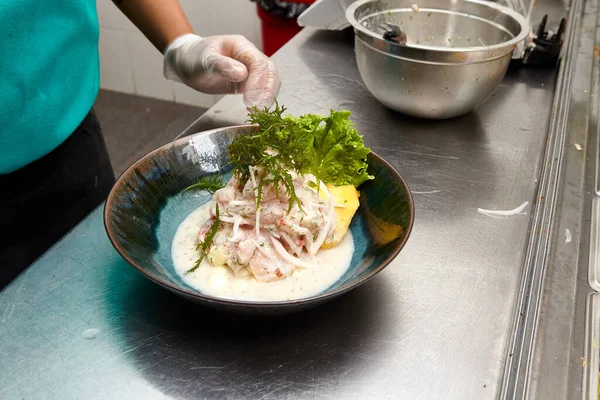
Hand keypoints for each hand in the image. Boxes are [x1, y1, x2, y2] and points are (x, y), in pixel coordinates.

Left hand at [163, 34, 280, 108]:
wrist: (188, 61)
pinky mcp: (249, 81)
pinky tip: (256, 111)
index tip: (249, 101)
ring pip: (270, 81)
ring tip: (257, 113)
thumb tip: (241, 73)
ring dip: (267, 97)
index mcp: (240, 46)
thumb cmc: (194, 58)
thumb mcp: (203, 60)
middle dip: (266, 92)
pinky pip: (263, 89)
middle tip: (256, 110)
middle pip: (269, 72)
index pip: (258, 63)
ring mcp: (251, 68)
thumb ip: (221, 65)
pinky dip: (263, 100)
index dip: (257, 82)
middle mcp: (249, 56)